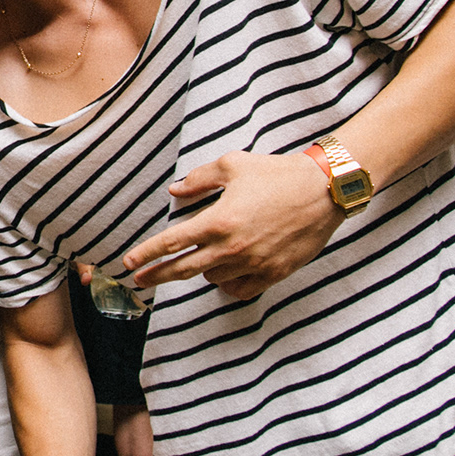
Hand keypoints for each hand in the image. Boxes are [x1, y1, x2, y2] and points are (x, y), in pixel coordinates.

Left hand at [124, 151, 341, 299]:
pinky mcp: (274, 273)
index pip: (172, 242)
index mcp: (219, 220)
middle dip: (158, 275)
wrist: (325, 190)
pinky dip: (227, 285)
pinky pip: (241, 290)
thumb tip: (175, 191)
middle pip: (184, 269)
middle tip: (139, 280)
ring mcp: (254, 264)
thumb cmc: (277, 173)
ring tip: (199, 258)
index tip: (129, 262)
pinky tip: (224, 274)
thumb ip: (199, 179)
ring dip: (201, 270)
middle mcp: (233, 247)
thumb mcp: (233, 165)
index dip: (147, 253)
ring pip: (213, 278)